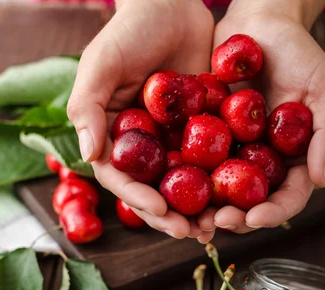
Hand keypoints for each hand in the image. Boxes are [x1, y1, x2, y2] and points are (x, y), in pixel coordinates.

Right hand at [67, 0, 213, 241]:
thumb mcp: (101, 63)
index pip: (121, 179)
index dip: (138, 198)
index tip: (159, 208)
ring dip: (197, 210)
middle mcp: (143, 149)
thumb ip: (88, 107)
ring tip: (215, 225)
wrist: (174, 3)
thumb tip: (89, 155)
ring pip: (183, 187)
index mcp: (114, 139)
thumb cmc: (130, 30)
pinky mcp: (202, 135)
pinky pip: (211, 165)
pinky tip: (236, 199)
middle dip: (170, 215)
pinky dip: (221, 184)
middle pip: (154, 192)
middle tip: (190, 231)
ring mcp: (173, 145)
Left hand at [198, 1, 324, 234]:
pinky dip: (186, 181)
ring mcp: (235, 156)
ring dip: (208, 210)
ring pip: (222, 194)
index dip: (273, 213)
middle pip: (252, 205)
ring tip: (193, 216)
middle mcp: (264, 165)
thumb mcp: (324, 89)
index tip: (254, 217)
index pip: (289, 198)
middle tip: (216, 222)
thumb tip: (321, 180)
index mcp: (295, 161)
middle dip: (235, 218)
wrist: (258, 24)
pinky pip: (196, 167)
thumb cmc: (299, 52)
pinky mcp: (209, 143)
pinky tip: (172, 188)